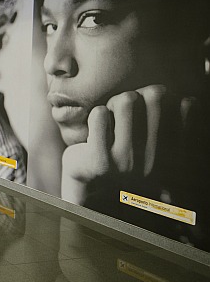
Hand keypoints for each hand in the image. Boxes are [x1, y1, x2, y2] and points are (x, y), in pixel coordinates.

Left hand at [60, 85, 194, 204]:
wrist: (91, 188)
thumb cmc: (126, 157)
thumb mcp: (155, 145)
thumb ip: (172, 124)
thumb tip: (190, 100)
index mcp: (176, 156)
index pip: (187, 106)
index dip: (167, 96)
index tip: (151, 106)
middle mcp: (156, 162)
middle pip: (155, 95)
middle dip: (138, 94)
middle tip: (125, 109)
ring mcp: (128, 162)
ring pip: (125, 100)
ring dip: (115, 102)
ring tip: (111, 116)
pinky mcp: (100, 161)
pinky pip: (100, 114)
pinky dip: (97, 113)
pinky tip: (97, 127)